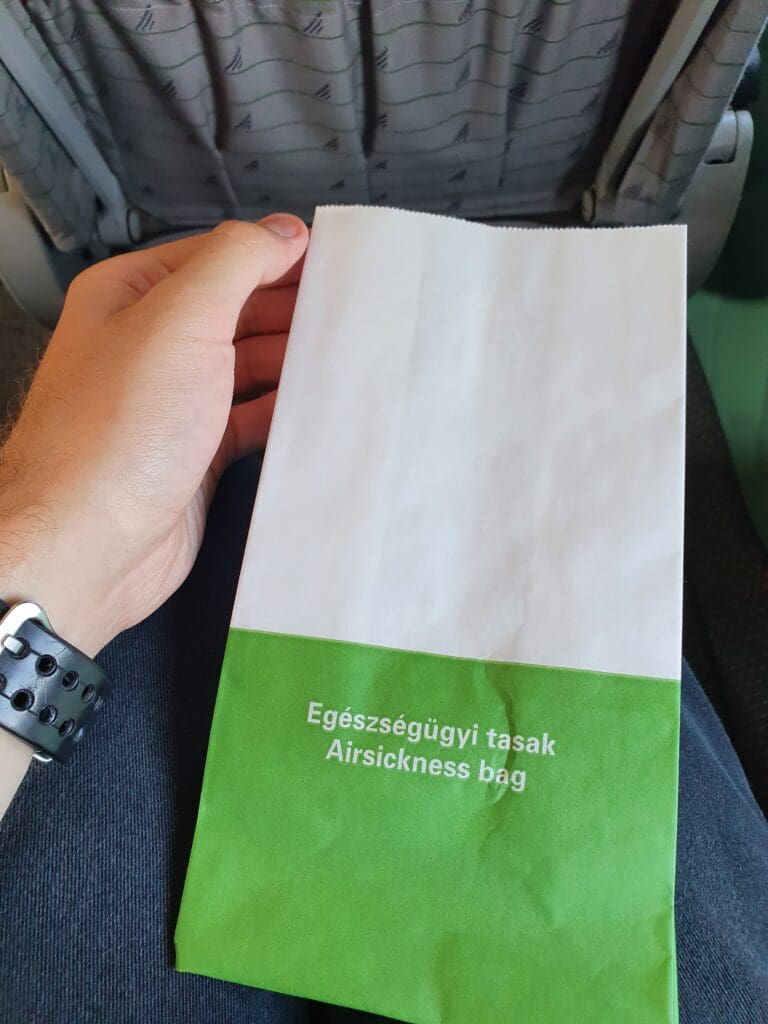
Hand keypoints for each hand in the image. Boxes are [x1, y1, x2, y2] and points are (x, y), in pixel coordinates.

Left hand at [0, 215, 308, 654]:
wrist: (87, 545)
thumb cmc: (110, 438)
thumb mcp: (178, 322)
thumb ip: (234, 264)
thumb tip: (279, 232)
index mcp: (131, 298)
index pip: (217, 257)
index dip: (275, 255)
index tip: (331, 259)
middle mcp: (149, 347)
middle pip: (237, 311)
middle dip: (291, 310)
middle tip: (350, 310)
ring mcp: (174, 404)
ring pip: (248, 367)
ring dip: (293, 361)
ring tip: (343, 355)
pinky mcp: (196, 455)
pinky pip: (252, 420)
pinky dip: (284, 412)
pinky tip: (316, 406)